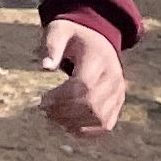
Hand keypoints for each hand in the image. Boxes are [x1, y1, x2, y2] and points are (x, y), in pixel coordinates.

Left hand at [37, 19, 125, 136]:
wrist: (98, 40)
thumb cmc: (73, 35)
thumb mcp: (59, 30)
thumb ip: (51, 45)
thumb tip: (44, 68)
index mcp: (100, 58)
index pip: (84, 86)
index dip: (62, 98)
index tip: (42, 100)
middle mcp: (114, 78)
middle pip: (91, 105)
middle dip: (64, 112)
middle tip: (44, 110)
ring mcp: (118, 93)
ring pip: (99, 119)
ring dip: (73, 123)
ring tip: (53, 117)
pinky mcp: (117, 105)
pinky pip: (105, 126)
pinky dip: (85, 130)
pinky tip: (66, 125)